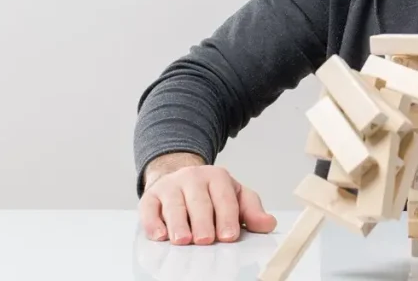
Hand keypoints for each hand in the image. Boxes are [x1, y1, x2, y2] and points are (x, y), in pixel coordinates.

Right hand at [139, 155, 276, 244]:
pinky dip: (153, 223)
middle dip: (203, 222)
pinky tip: (159, 235)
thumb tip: (268, 224)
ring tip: (183, 240)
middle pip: (199, 201)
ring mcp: (170, 186)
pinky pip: (149, 209)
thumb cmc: (211, 193)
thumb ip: (251, 210)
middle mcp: (193, 177)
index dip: (228, 217)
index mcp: (217, 177)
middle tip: (206, 239)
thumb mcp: (235, 196)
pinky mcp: (150, 196)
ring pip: (174, 205)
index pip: (224, 198)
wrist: (180, 179)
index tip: (230, 236)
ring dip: (178, 224)